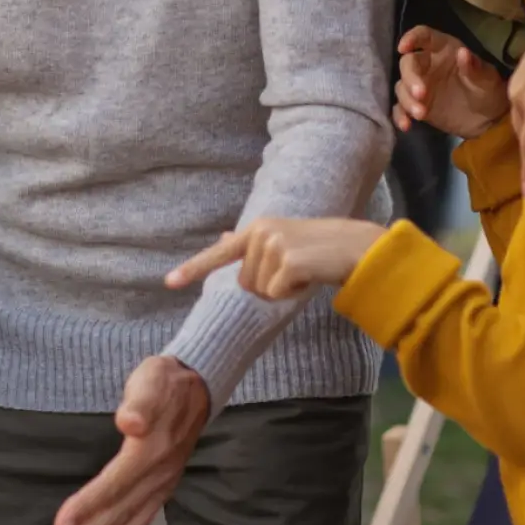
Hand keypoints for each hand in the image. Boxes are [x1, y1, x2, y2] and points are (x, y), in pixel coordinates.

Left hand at [50, 356, 209, 524]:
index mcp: (153, 449)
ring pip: (128, 523)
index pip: (116, 483)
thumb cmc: (164, 382)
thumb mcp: (152, 379)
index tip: (61, 523)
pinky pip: (137, 521)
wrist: (196, 388)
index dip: (89, 505)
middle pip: (120, 511)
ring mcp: (162, 486)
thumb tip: (130, 423)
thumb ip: (141, 401)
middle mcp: (159, 474)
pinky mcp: (161, 491)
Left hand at [166, 217, 384, 300]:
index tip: (169, 283)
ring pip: (260, 292)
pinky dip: (292, 294)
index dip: (193, 269)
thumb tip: (223, 238)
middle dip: (268, 287)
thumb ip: (250, 244)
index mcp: (255, 229)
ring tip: (304, 271)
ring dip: (282, 291)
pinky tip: (309, 277)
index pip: (218, 254)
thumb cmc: (317, 250)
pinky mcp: (288, 262)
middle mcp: (260, 233)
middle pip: (244, 285)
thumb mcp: (281, 240)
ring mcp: (274, 246)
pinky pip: (275, 295)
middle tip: (294, 271)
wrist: (355, 247)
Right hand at [394, 26, 509, 138]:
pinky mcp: (416, 105)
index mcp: (444, 50)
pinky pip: (401, 108)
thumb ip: (474, 67)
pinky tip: (406, 125)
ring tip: (421, 114)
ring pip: (402, 87)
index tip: (403, 48)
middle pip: (408, 64)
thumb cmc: (489, 90)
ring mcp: (420, 86)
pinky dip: (400, 116)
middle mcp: (428, 65)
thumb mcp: (487, 79)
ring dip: (407, 99)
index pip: (424, 36)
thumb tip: (462, 53)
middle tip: (421, 94)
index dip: (412, 38)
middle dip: (410, 78)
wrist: (489, 120)